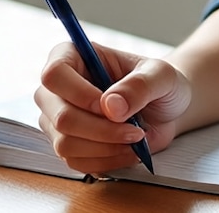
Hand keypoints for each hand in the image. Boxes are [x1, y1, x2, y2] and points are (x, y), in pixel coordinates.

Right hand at [34, 41, 191, 174]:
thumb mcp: (161, 76)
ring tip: (135, 138)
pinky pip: (76, 161)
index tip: (109, 107)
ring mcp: (58, 118)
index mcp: (74, 56)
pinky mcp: (66, 144)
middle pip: (60, 115)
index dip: (79, 94)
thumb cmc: (159, 83)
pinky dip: (106, 160)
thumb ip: (139, 85)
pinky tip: (128, 150)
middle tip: (135, 130)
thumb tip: (110, 106)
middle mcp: (58, 88)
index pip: (54, 74)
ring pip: (65, 143)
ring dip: (106, 147)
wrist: (163, 109)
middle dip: (101, 129)